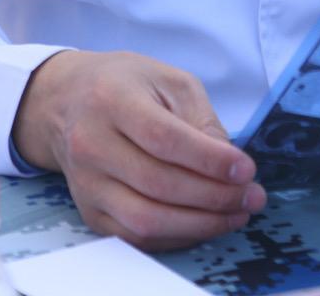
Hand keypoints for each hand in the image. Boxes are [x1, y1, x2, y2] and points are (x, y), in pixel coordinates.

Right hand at [12, 50, 264, 250]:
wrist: (67, 102)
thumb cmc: (126, 86)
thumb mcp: (170, 81)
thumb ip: (201, 120)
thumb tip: (231, 167)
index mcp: (112, 100)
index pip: (164, 139)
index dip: (210, 160)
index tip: (247, 169)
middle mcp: (91, 145)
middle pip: (158, 184)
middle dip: (215, 196)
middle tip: (252, 196)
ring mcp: (86, 184)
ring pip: (146, 220)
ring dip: (200, 224)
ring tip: (237, 214)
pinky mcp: (89, 212)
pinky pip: (135, 238)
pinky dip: (177, 237)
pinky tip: (205, 223)